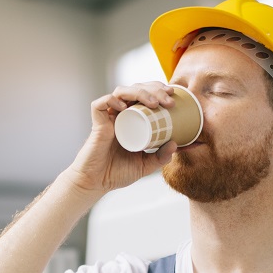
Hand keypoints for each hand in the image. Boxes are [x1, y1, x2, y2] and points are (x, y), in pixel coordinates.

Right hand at [62, 83, 178, 198]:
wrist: (96, 183)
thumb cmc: (116, 173)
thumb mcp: (145, 166)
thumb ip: (160, 157)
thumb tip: (175, 144)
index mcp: (131, 119)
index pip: (144, 94)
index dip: (158, 90)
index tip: (173, 95)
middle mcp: (119, 114)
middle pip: (136, 89)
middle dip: (154, 88)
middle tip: (169, 99)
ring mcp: (108, 117)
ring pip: (121, 91)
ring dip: (140, 92)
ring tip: (154, 103)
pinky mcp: (97, 123)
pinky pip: (100, 104)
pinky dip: (112, 100)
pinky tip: (124, 106)